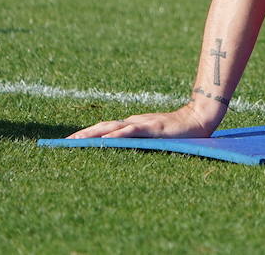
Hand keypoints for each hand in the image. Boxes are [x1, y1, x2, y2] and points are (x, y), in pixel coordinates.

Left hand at [66, 105, 213, 139]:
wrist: (201, 117)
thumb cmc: (180, 130)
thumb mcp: (156, 136)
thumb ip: (142, 138)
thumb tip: (126, 147)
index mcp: (134, 125)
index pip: (106, 128)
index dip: (88, 133)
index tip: (71, 140)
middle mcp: (134, 122)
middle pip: (104, 126)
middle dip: (84, 134)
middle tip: (64, 142)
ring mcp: (143, 123)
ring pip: (113, 127)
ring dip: (93, 133)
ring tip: (76, 140)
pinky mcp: (152, 128)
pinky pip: (131, 131)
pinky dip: (117, 134)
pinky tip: (106, 138)